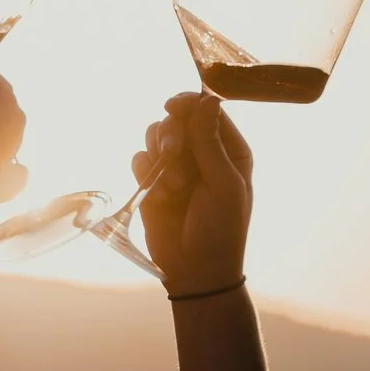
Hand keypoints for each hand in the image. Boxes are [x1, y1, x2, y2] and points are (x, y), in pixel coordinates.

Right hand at [135, 92, 252, 294]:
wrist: (195, 270)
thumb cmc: (221, 229)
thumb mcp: (223, 185)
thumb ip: (211, 142)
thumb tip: (207, 100)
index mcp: (229, 149)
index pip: (208, 110)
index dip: (189, 103)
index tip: (173, 108)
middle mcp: (202, 152)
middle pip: (177, 118)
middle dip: (170, 134)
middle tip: (172, 155)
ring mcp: (175, 165)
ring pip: (154, 134)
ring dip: (159, 157)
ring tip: (173, 186)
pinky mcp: (152, 180)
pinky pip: (139, 158)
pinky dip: (146, 173)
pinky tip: (160, 196)